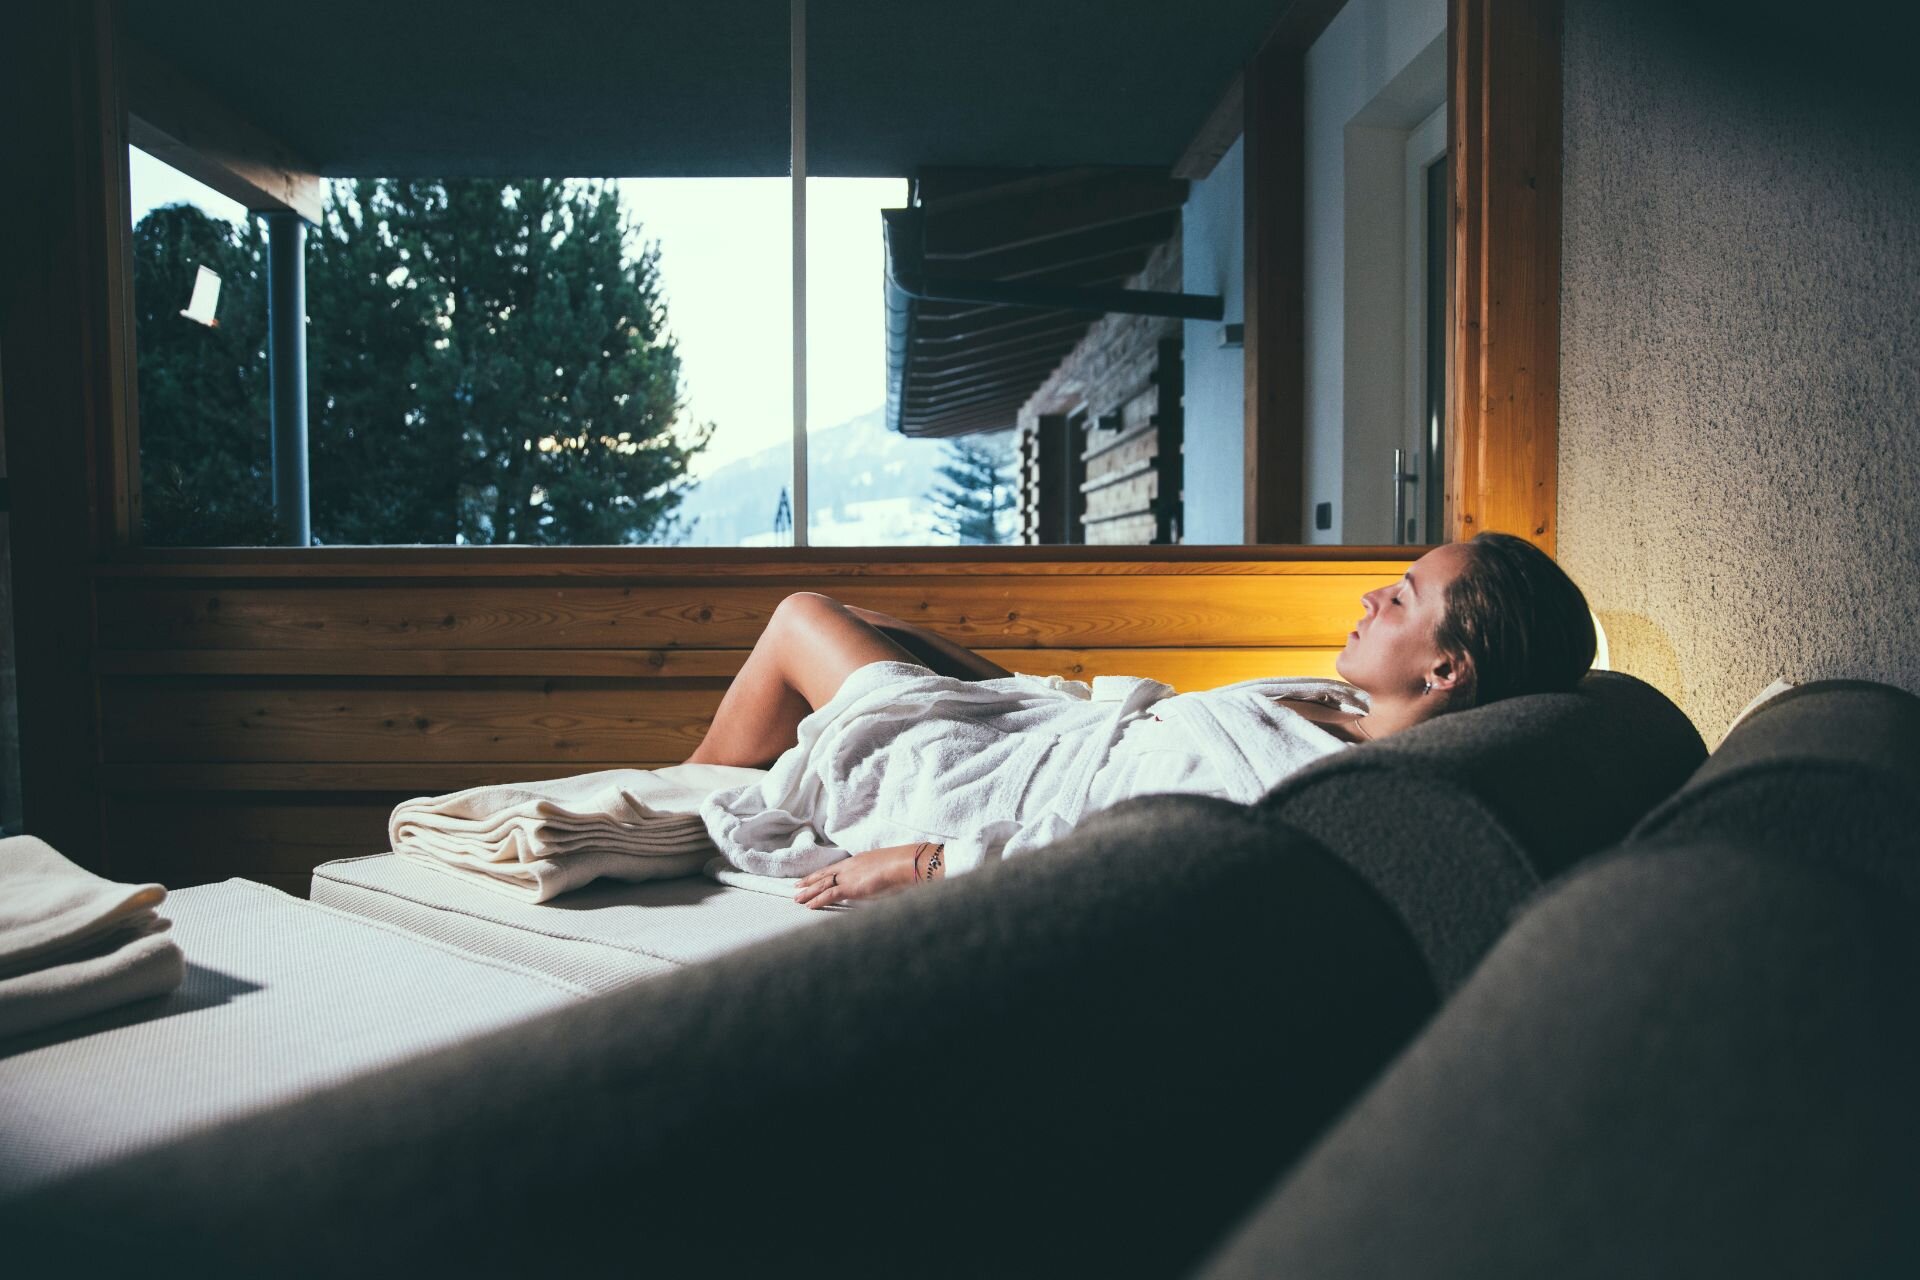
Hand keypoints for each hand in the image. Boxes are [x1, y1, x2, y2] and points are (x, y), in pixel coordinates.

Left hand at [794, 843, 925, 908]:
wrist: (903, 864)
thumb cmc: (901, 867)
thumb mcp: (885, 869)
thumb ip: (878, 875)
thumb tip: (878, 881)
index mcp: (858, 861)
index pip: (835, 868)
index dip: (822, 873)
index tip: (813, 877)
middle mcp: (850, 867)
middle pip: (825, 874)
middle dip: (810, 881)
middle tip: (797, 887)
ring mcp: (848, 876)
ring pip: (822, 885)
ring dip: (809, 892)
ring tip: (797, 898)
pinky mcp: (850, 888)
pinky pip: (829, 895)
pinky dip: (817, 900)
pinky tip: (809, 905)